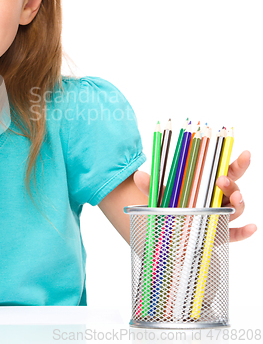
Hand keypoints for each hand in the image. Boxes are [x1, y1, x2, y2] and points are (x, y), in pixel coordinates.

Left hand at [133, 150, 256, 242]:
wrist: (168, 232)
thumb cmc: (171, 206)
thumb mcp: (160, 195)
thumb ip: (151, 186)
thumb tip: (137, 176)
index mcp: (208, 184)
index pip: (227, 171)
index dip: (238, 162)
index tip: (244, 153)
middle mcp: (218, 199)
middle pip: (233, 189)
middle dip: (231, 184)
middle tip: (221, 179)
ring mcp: (221, 216)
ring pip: (236, 210)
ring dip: (238, 203)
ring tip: (234, 198)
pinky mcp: (220, 235)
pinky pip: (235, 234)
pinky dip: (245, 232)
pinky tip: (252, 227)